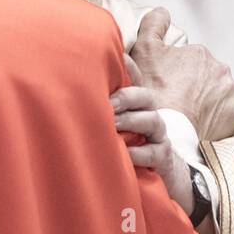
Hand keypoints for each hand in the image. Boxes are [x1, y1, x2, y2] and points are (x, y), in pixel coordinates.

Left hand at [110, 55, 193, 214]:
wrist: (159, 172)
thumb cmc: (128, 144)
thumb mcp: (116, 124)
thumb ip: (102, 109)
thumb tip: (70, 93)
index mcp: (136, 103)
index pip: (135, 79)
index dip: (127, 67)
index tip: (113, 61)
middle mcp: (149, 114)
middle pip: (144, 96)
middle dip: (126, 97)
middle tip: (108, 103)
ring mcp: (158, 135)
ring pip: (152, 120)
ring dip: (131, 121)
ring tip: (113, 124)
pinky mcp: (163, 157)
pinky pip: (153, 152)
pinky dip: (138, 153)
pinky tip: (124, 153)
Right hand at [128, 8, 233, 141]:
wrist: (166, 128)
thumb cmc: (152, 89)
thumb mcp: (144, 49)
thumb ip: (154, 24)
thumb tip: (162, 11)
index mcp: (201, 54)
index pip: (192, 64)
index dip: (179, 77)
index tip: (169, 89)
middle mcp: (222, 71)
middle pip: (209, 80)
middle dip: (198, 89)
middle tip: (180, 105)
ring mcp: (233, 94)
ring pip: (222, 98)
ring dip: (211, 105)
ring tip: (192, 118)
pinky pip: (232, 118)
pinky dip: (222, 122)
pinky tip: (205, 127)